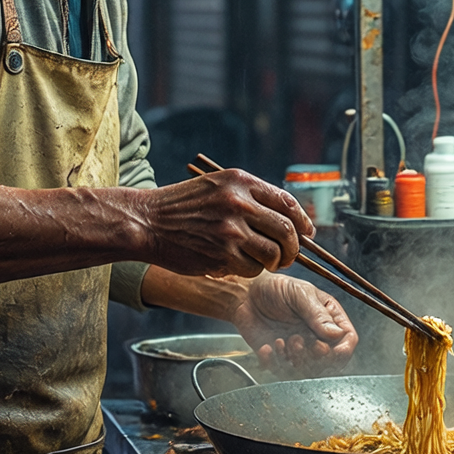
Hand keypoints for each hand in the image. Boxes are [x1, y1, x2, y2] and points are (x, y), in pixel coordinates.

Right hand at [127, 167, 311, 278]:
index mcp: (240, 182)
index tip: (306, 233)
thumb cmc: (182, 206)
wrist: (147, 221)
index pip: (287, 202)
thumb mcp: (217, 186)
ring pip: (273, 253)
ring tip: (265, 262)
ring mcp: (231, 231)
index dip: (303, 221)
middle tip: (289, 255)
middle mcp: (239, 204)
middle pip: (287, 230)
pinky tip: (238, 265)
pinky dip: (251, 271)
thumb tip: (287, 217)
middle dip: (294, 248)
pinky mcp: (222, 255)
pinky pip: (252, 269)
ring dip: (275, 262)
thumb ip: (250, 196)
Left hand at [226, 272, 356, 370]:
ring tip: (281, 342)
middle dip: (314, 357)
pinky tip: (267, 347)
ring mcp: (300, 349)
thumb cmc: (274, 288)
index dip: (341, 350)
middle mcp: (317, 336)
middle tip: (297, 341)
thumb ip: (317, 314)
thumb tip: (336, 334)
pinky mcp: (281, 358)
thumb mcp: (298, 293)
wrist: (245, 295)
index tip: (324, 348)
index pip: (347, 340)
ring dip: (295, 361)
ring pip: (309, 370)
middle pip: (330, 361)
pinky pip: (283, 372)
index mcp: (329, 317)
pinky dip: (275, 363)